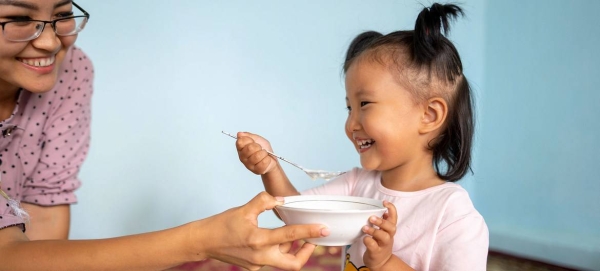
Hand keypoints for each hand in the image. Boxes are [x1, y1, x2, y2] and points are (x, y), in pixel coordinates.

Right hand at [196, 191, 328, 270]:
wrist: (203, 242)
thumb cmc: (221, 224)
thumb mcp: (244, 209)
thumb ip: (264, 201)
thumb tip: (281, 200)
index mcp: (259, 240)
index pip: (291, 236)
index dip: (310, 232)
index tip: (324, 229)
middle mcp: (260, 257)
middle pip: (293, 263)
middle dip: (307, 252)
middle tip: (312, 240)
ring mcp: (257, 264)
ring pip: (282, 260)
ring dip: (291, 249)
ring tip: (294, 235)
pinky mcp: (252, 267)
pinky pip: (271, 259)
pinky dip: (278, 250)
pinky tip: (276, 239)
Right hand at [236, 132, 276, 174]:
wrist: (272, 158)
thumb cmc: (263, 149)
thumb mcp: (257, 139)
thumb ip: (248, 136)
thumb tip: (239, 134)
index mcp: (241, 149)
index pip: (240, 142)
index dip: (249, 140)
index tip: (253, 141)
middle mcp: (242, 157)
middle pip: (249, 148)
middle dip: (258, 146)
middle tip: (260, 148)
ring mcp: (249, 165)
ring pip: (257, 156)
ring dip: (263, 153)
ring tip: (264, 154)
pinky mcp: (256, 171)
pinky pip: (263, 162)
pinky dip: (267, 159)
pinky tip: (266, 159)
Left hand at [362, 201, 397, 269]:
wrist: (381, 262)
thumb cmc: (380, 243)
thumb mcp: (383, 232)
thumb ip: (382, 222)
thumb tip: (378, 209)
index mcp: (390, 230)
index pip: (394, 218)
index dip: (391, 209)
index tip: (384, 202)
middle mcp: (388, 237)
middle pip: (391, 227)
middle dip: (382, 221)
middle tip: (372, 217)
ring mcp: (383, 245)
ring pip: (383, 236)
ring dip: (374, 231)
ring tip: (365, 227)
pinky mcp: (376, 252)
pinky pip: (373, 246)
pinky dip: (368, 241)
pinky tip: (364, 238)